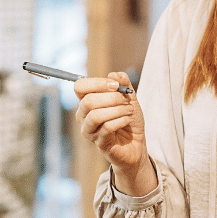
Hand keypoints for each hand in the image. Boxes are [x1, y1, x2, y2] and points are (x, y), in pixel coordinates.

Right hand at [75, 72, 156, 194]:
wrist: (136, 143)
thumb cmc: (128, 118)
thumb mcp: (129, 98)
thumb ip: (123, 84)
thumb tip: (114, 74)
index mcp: (87, 101)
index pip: (80, 87)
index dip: (97, 83)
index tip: (116, 85)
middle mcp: (83, 115)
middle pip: (88, 101)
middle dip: (112, 98)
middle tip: (126, 100)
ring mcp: (89, 130)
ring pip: (95, 115)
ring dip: (117, 110)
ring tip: (129, 110)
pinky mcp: (99, 143)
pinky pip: (106, 128)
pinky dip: (121, 120)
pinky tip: (128, 119)